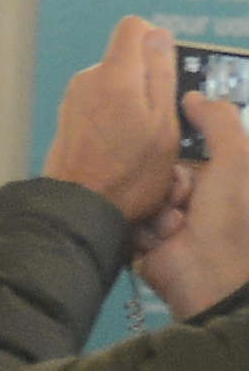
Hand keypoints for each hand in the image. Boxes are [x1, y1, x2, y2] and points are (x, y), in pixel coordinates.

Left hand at [44, 18, 178, 223]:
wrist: (79, 207)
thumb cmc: (129, 173)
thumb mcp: (163, 124)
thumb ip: (161, 74)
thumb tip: (158, 35)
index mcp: (115, 74)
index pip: (133, 27)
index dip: (155, 41)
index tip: (166, 71)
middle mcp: (88, 78)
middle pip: (125, 58)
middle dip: (147, 80)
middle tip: (160, 120)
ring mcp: (74, 97)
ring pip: (115, 83)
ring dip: (133, 103)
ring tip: (140, 141)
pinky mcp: (68, 115)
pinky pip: (101, 103)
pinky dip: (115, 117)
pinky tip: (121, 147)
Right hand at [134, 94, 248, 318]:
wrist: (211, 276)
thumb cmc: (232, 215)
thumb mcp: (237, 158)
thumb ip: (217, 121)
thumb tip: (191, 95)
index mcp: (223, 175)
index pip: (191, 146)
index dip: (180, 143)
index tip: (165, 137)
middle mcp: (199, 196)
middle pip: (163, 168)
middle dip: (169, 179)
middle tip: (181, 195)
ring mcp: (172, 219)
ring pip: (144, 193)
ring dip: (156, 206)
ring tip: (172, 223)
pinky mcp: (148, 240)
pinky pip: (133, 219)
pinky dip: (144, 227)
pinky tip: (159, 239)